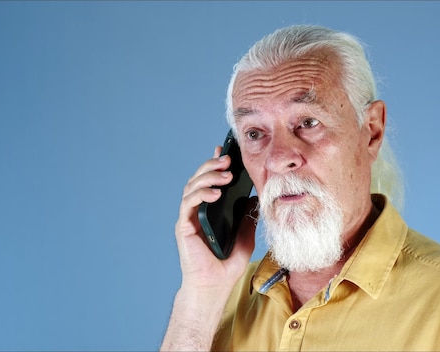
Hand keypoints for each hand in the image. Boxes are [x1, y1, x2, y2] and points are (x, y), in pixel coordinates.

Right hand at [162, 147, 256, 350]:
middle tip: (228, 159)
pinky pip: (189, 203)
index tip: (225, 151)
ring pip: (192, 186)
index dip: (214, 164)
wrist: (214, 286)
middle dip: (212, 165)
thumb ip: (247, 218)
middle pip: (199, 178)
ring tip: (226, 175)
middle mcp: (197, 210)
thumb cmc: (226, 265)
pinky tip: (215, 193)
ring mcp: (189, 217)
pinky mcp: (184, 226)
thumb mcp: (245, 238)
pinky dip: (201, 194)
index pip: (210, 181)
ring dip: (209, 176)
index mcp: (210, 210)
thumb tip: (254, 198)